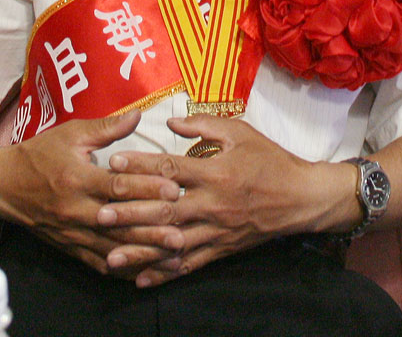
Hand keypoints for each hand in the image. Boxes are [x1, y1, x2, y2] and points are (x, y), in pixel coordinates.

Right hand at [0, 110, 183, 275]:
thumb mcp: (71, 134)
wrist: (2, 185)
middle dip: (152, 227)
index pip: (117, 186)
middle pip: (119, 222)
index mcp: (77, 179)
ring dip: (143, 253)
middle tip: (181, 229)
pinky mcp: (70, 247)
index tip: (174, 188)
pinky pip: (98, 262)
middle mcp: (76, 210)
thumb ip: (106, 127)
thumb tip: (138, 115)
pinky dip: (122, 268)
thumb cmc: (39, 154)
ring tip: (171, 256)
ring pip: (113, 247)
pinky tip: (144, 270)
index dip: (147, 188)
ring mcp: (72, 232)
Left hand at [96, 115, 322, 286]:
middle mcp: (212, 204)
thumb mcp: (240, 133)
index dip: (141, 165)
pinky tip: (141, 279)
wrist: (301, 197)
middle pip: (165, 209)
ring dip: (141, 248)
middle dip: (131, 213)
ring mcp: (216, 230)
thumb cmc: (270, 159)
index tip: (114, 163)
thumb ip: (204, 126)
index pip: (171, 169)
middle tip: (100, 215)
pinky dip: (165, 273)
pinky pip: (189, 264)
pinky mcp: (221, 249)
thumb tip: (171, 122)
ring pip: (173, 242)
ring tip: (111, 254)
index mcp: (216, 173)